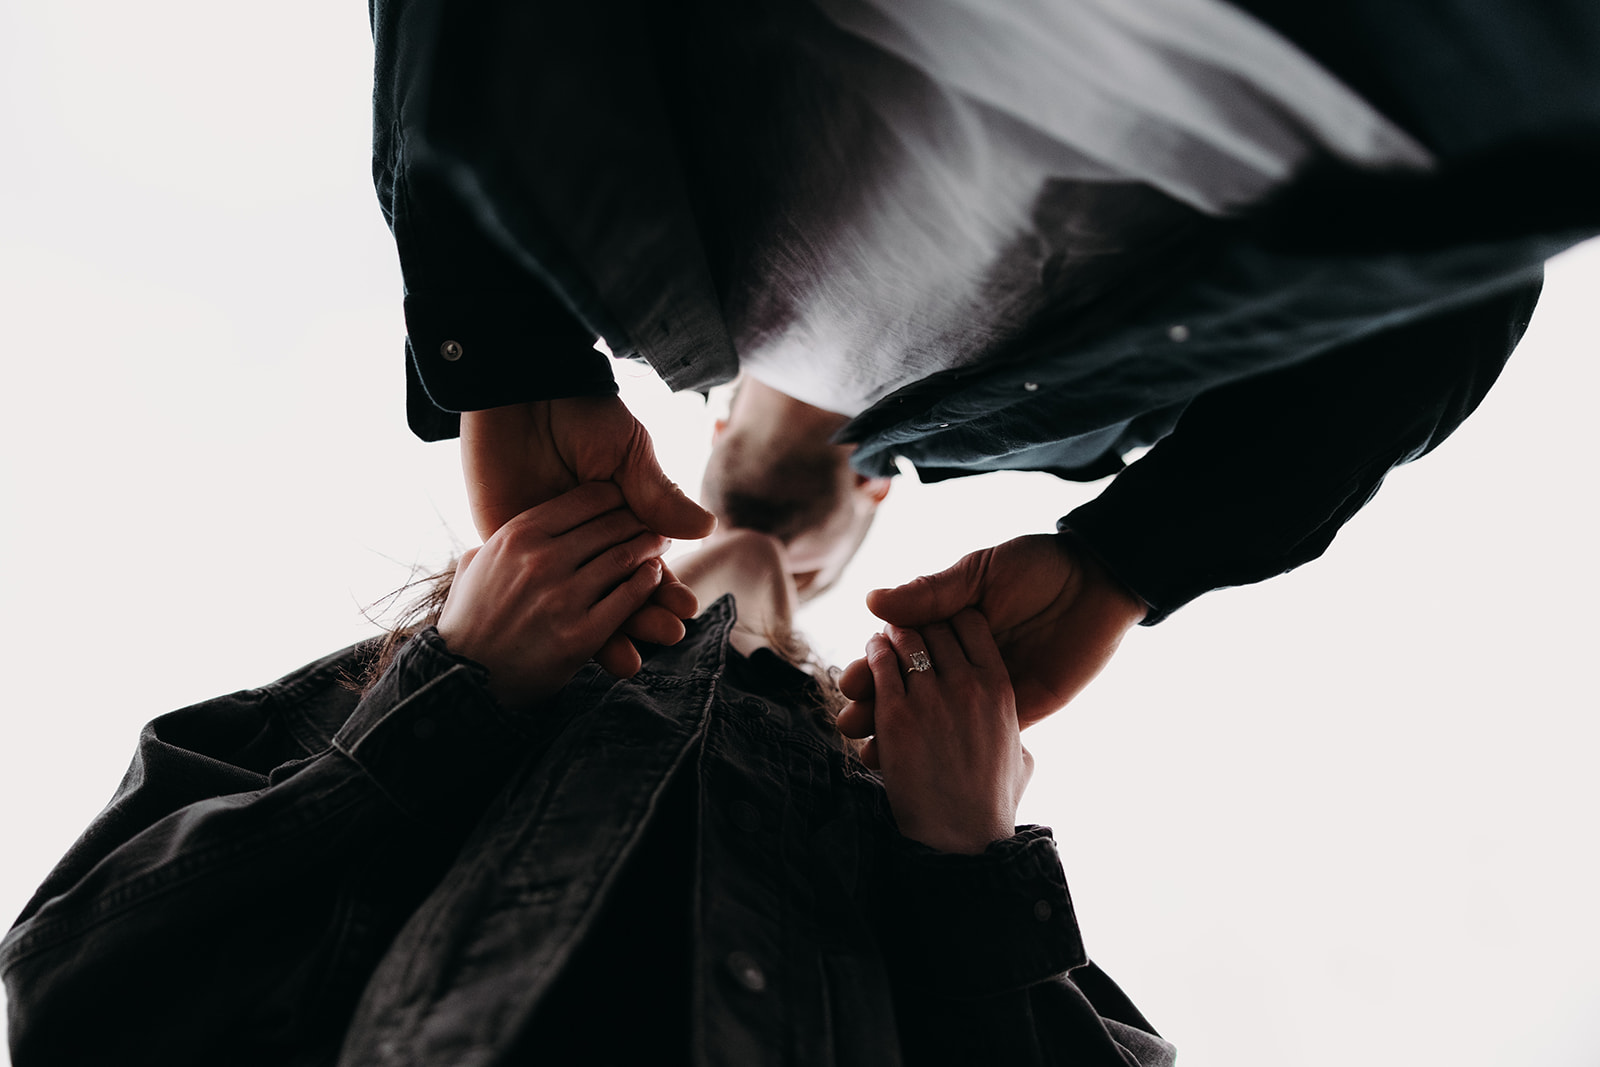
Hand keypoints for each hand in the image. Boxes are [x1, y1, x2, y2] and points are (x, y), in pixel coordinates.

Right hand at [436, 482, 673, 708]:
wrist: (466, 680)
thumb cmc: (468, 622)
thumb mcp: (473, 567)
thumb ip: (498, 541)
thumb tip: (513, 522)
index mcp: (516, 536)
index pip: (585, 499)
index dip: (616, 497)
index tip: (629, 501)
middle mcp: (540, 561)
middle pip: (610, 526)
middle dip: (639, 521)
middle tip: (655, 524)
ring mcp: (562, 598)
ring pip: (624, 559)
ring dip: (650, 549)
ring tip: (659, 546)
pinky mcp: (581, 635)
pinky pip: (628, 598)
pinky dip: (648, 584)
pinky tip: (654, 577)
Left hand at [461, 398, 714, 674]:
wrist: (519, 389)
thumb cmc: (578, 410)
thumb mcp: (626, 451)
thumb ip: (656, 494)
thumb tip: (706, 528)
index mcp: (616, 513)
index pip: (643, 563)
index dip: (663, 588)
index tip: (684, 609)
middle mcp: (583, 535)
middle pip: (615, 588)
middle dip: (643, 616)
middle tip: (667, 634)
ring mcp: (547, 544)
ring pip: (579, 598)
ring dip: (607, 630)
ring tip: (632, 654)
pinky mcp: (509, 543)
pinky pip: (536, 589)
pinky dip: (557, 618)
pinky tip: (584, 642)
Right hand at [838, 534, 1145, 728]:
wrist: (1098, 582)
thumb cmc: (1038, 566)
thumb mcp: (980, 572)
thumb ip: (932, 593)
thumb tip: (873, 601)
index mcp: (948, 623)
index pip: (900, 650)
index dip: (873, 667)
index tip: (849, 685)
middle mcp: (962, 659)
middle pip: (911, 689)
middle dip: (878, 708)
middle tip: (850, 724)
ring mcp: (987, 687)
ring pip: (938, 717)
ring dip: (903, 737)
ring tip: (871, 753)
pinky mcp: (1018, 708)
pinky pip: (980, 734)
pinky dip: (950, 751)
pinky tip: (923, 765)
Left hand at [842, 612, 1031, 854]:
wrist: (959, 839)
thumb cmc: (990, 806)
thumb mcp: (1020, 762)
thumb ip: (1016, 736)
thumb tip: (1016, 736)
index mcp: (1001, 688)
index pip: (972, 625)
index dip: (951, 619)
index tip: (938, 627)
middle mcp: (967, 685)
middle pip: (934, 626)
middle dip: (917, 623)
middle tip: (904, 629)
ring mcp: (931, 697)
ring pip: (903, 639)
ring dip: (890, 636)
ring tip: (882, 642)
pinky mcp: (896, 714)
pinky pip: (878, 665)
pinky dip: (871, 656)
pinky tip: (869, 660)